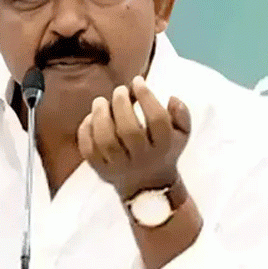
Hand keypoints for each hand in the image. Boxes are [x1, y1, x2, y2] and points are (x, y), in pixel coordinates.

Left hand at [77, 76, 190, 199]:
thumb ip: (181, 114)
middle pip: (129, 130)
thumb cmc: (163, 149)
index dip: (147, 97)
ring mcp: (120, 167)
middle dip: (121, 104)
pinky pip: (89, 151)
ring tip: (100, 101)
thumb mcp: (181, 134)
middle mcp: (143, 159)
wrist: (148, 186)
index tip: (138, 82)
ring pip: (106, 141)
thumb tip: (172, 98)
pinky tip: (91, 118)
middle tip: (119, 90)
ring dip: (100, 116)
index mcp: (164, 147)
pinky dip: (86, 131)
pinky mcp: (102, 171)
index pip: (157, 120)